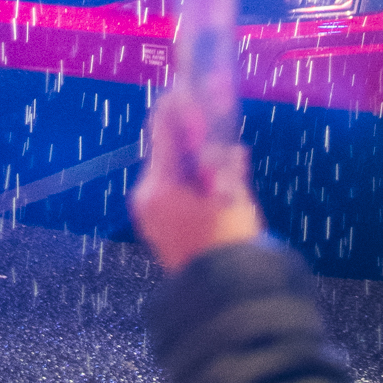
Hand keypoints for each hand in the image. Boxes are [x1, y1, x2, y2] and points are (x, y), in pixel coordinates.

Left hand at [127, 88, 264, 273]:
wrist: (222, 300)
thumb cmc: (230, 246)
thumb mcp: (235, 197)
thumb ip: (228, 162)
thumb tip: (230, 138)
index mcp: (160, 184)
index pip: (164, 125)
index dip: (182, 102)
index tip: (197, 83)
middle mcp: (148, 194)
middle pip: (166, 144)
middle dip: (191, 125)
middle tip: (212, 102)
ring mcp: (149, 211)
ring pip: (170, 165)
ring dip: (192, 150)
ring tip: (216, 138)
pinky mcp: (157, 224)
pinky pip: (172, 186)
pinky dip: (190, 175)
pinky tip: (211, 172)